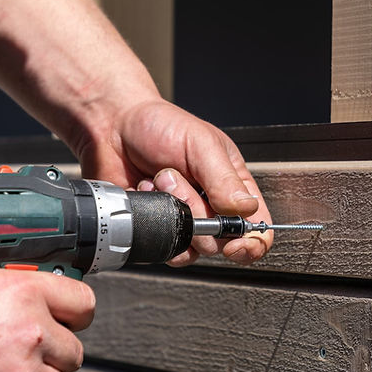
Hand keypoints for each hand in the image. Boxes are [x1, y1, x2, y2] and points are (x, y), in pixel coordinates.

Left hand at [76, 98, 272, 265]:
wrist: (113, 126)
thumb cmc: (160, 125)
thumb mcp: (201, 143)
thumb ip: (225, 179)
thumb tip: (246, 210)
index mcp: (234, 184)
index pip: (257, 227)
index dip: (251, 242)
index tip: (234, 242)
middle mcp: (212, 206)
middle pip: (220, 240)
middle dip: (196, 211)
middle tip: (177, 178)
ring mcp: (184, 220)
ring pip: (190, 246)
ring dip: (172, 212)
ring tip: (159, 181)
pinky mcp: (157, 228)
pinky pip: (161, 245)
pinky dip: (151, 221)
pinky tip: (145, 192)